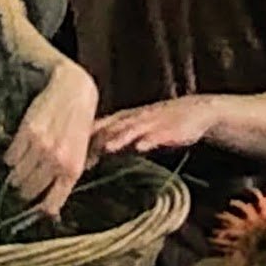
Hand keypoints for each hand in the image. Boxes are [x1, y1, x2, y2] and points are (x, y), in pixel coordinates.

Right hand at [4, 58, 97, 219]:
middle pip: (28, 191)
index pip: (50, 204)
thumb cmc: (79, 123)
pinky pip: (10, 157)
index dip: (39, 210)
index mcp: (73, 170)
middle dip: (24, 190)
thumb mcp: (82, 153)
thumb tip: (51, 208)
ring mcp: (41, 147)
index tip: (33, 209)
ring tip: (21, 166)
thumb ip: (67, 177)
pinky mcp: (27, 133)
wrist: (75, 89)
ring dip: (15, 174)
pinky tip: (18, 151)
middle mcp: (57, 161)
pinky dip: (10, 158)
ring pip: (16, 175)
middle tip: (23, 183)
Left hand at [90, 93, 225, 157]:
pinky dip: (150, 139)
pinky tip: (142, 147)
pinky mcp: (170, 128)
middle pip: (111, 127)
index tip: (68, 151)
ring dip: (120, 137)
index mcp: (124, 118)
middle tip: (83, 152)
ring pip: (133, 129)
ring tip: (108, 147)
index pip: (98, 126)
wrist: (198, 110)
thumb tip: (89, 155)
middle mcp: (135, 118)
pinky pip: (159, 134)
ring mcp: (153, 122)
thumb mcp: (136, 127)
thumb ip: (115, 137)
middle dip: (97, 139)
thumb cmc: (162, 123)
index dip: (81, 137)